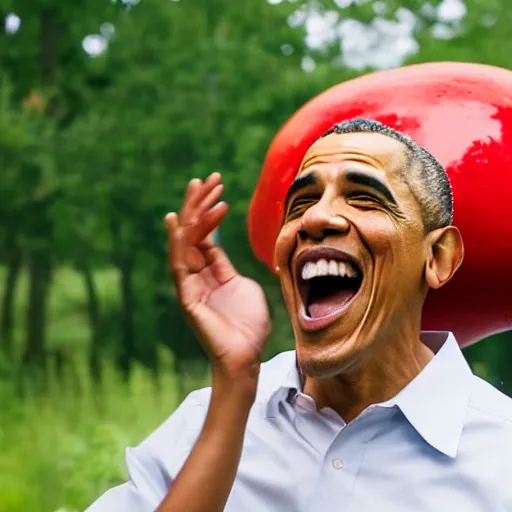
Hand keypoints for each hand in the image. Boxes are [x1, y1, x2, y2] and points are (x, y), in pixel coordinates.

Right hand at [165, 173, 270, 380]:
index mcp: (211, 272)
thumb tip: (219, 249)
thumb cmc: (248, 324)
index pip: (206, 235)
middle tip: (206, 178)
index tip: (219, 188)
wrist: (246, 355)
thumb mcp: (243, 285)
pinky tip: (180, 220)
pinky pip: (180, 263)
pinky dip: (179, 241)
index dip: (211, 211)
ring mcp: (189, 284)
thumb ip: (228, 266)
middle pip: (193, 233)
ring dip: (192, 213)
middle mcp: (197, 274)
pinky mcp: (187, 296)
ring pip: (185, 242)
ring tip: (200, 186)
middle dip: (199, 204)